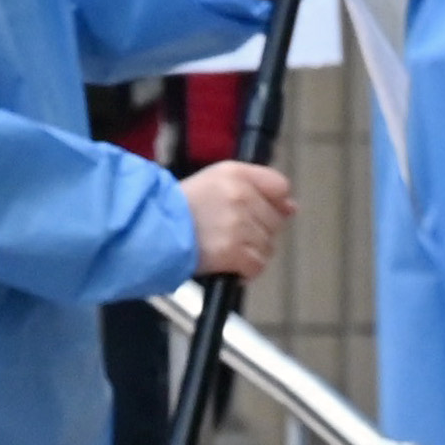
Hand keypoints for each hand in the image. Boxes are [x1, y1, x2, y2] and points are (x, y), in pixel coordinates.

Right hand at [180, 160, 292, 280]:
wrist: (153, 230)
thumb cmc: (180, 208)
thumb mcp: (215, 182)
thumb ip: (256, 188)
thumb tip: (292, 208)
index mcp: (236, 173)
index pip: (279, 186)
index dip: (275, 204)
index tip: (259, 214)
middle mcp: (241, 195)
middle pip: (275, 221)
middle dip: (258, 232)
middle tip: (231, 235)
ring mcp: (238, 224)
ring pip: (267, 246)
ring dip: (250, 253)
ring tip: (226, 250)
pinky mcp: (233, 250)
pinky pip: (257, 265)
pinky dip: (245, 271)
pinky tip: (230, 266)